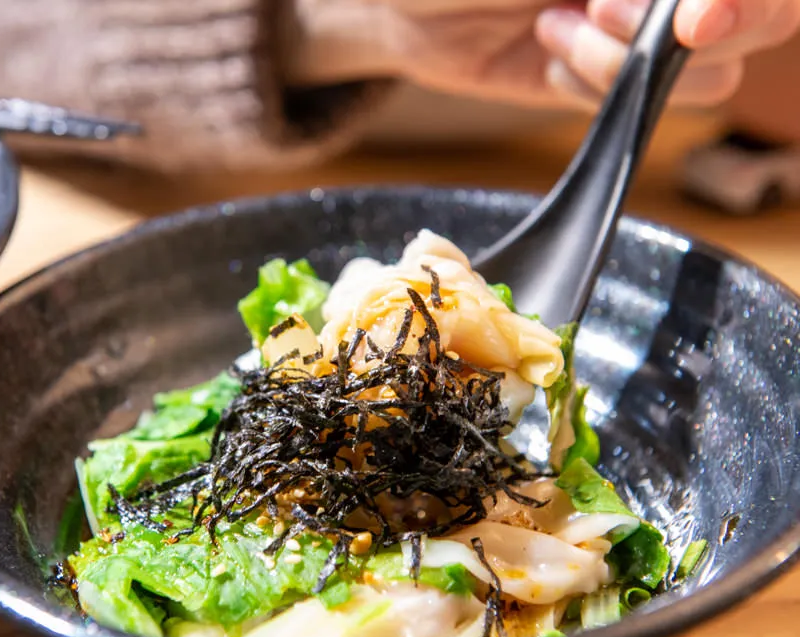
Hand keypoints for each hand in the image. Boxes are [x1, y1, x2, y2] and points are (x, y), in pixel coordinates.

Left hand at [285, 0, 799, 108]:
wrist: (397, 3)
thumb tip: (686, 5)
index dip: (745, 0)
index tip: (694, 19)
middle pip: (759, 24)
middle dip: (683, 36)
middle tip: (599, 10)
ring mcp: (641, 33)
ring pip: (704, 81)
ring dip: (622, 62)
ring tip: (551, 27)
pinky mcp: (603, 79)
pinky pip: (634, 106)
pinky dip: (591, 86)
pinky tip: (543, 51)